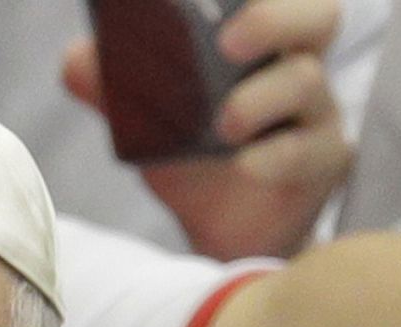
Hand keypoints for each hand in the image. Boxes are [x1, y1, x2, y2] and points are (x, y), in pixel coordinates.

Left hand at [64, 0, 350, 258]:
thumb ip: (113, 88)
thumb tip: (77, 59)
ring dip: (261, 98)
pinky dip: (276, 157)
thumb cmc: (195, 156)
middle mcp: (297, 66)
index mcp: (261, 42)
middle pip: (317, 17)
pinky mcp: (322, 164)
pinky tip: (246, 166)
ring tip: (223, 123)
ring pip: (307, 83)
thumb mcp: (149, 119)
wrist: (221, 230)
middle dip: (273, 18)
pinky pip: (311, 151)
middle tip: (228, 41)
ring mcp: (316, 115)